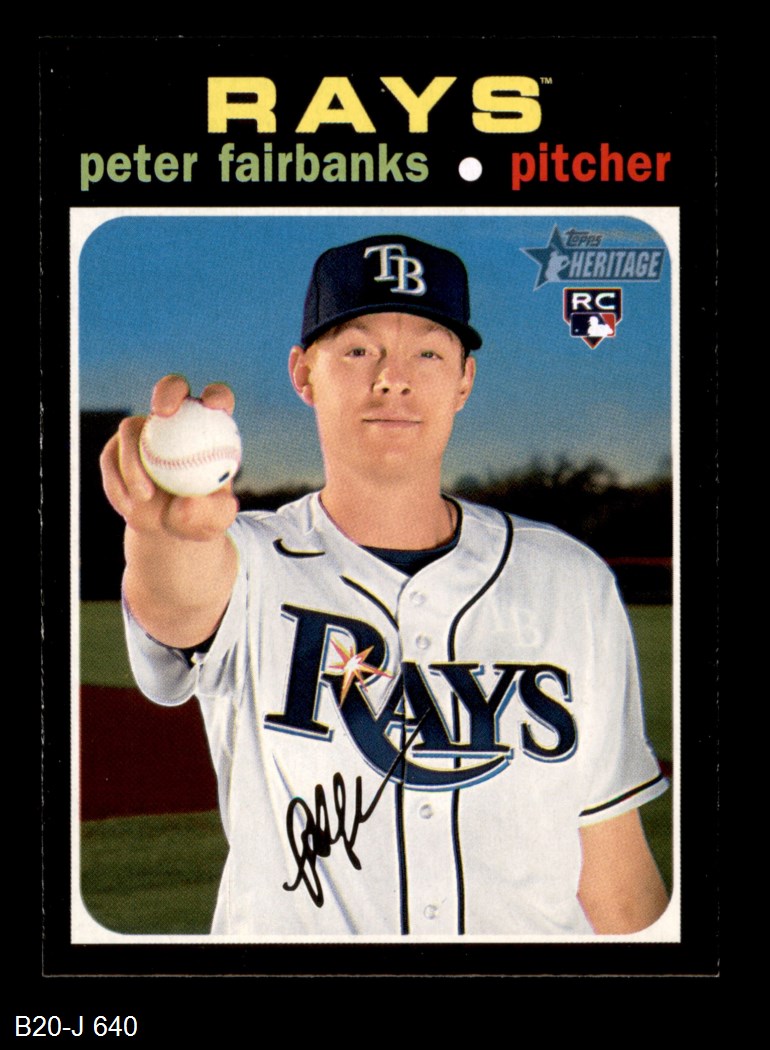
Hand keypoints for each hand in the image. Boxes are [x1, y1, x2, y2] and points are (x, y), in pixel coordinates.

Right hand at [100, 375, 238, 541]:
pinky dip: (118, 482)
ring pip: (131, 429)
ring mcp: (144, 431)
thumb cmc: (200, 518)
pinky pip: (111, 458)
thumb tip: (189, 502)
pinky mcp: (117, 448)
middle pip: (172, 389)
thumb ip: (210, 512)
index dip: (216, 395)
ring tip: (144, 496)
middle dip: (167, 391)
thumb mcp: (214, 522)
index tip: (212, 407)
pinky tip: (128, 506)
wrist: (168, 527)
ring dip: (133, 462)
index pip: (218, 399)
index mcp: (209, 426)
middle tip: (162, 413)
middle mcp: (176, 420)